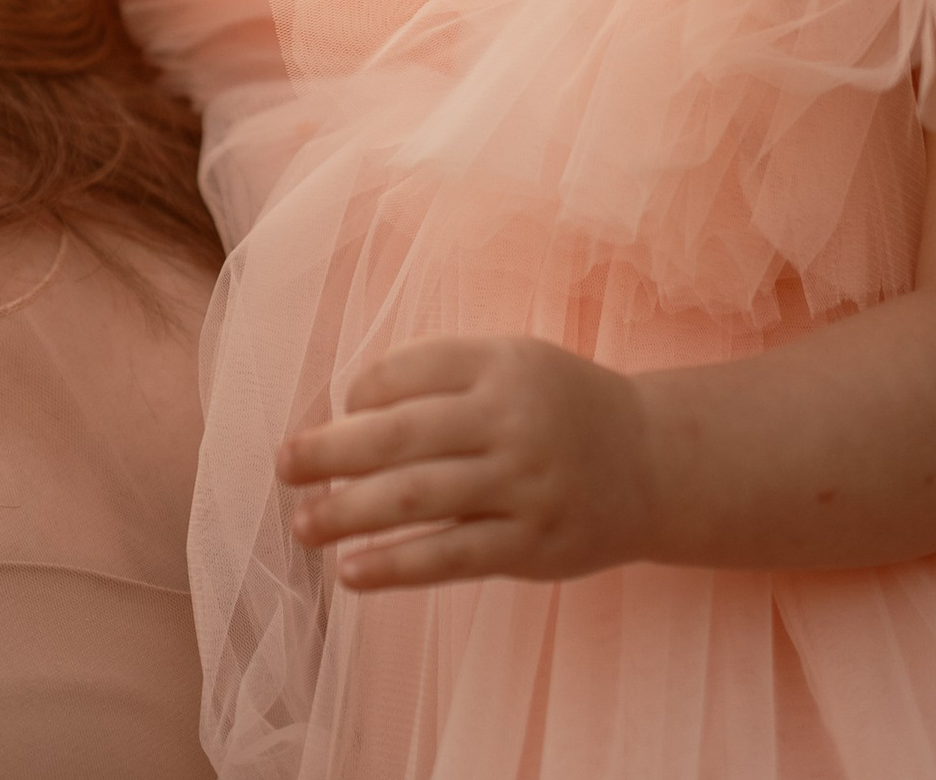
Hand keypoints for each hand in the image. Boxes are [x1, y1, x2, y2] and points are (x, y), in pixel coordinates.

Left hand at [277, 335, 659, 586]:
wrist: (653, 462)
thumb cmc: (559, 407)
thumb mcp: (511, 363)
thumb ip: (441, 375)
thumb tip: (349, 409)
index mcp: (499, 364)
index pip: (404, 372)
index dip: (360, 394)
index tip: (341, 415)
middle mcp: (509, 420)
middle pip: (399, 434)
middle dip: (330, 451)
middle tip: (282, 464)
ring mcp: (521, 485)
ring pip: (417, 498)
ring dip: (348, 512)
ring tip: (302, 524)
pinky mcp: (530, 544)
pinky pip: (450, 556)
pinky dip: (395, 566)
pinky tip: (351, 572)